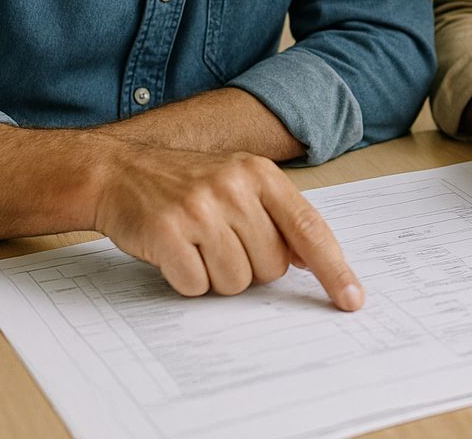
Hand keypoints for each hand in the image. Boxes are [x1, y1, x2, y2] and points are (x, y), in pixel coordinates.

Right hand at [92, 143, 363, 305]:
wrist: (119, 172)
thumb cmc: (186, 185)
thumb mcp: (238, 183)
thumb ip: (278, 216)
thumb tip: (313, 260)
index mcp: (260, 175)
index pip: (310, 229)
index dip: (334, 269)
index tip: (352, 298)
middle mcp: (234, 188)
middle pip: (271, 267)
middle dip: (250, 268)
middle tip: (221, 244)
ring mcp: (200, 209)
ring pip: (235, 282)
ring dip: (216, 276)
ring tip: (197, 246)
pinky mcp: (167, 232)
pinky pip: (196, 285)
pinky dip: (186, 280)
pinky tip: (175, 252)